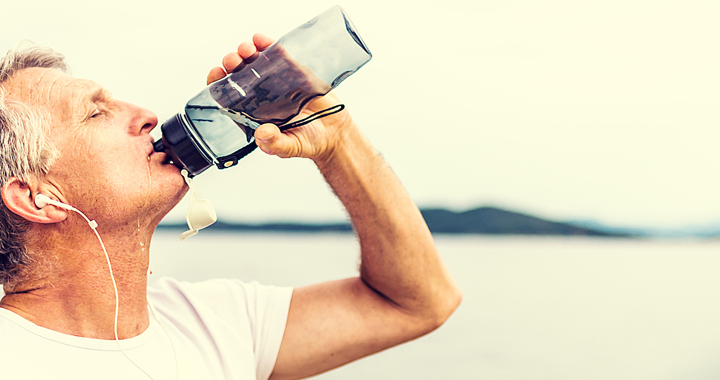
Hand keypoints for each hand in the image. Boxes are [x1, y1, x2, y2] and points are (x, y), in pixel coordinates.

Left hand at [206, 34, 353, 161]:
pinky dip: (267, 45)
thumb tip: (262, 134)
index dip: (219, 83)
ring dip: (246, 53)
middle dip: (232, 65)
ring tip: (246, 49)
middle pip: (238, 76)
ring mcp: (276, 82)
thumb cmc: (309, 142)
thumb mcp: (290, 147)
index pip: (228, 96)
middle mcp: (261, 96)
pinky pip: (277, 56)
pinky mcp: (293, 72)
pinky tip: (260, 39)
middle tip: (233, 60)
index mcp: (253, 114)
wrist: (335, 133)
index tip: (216, 73)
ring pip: (255, 62)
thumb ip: (275, 144)